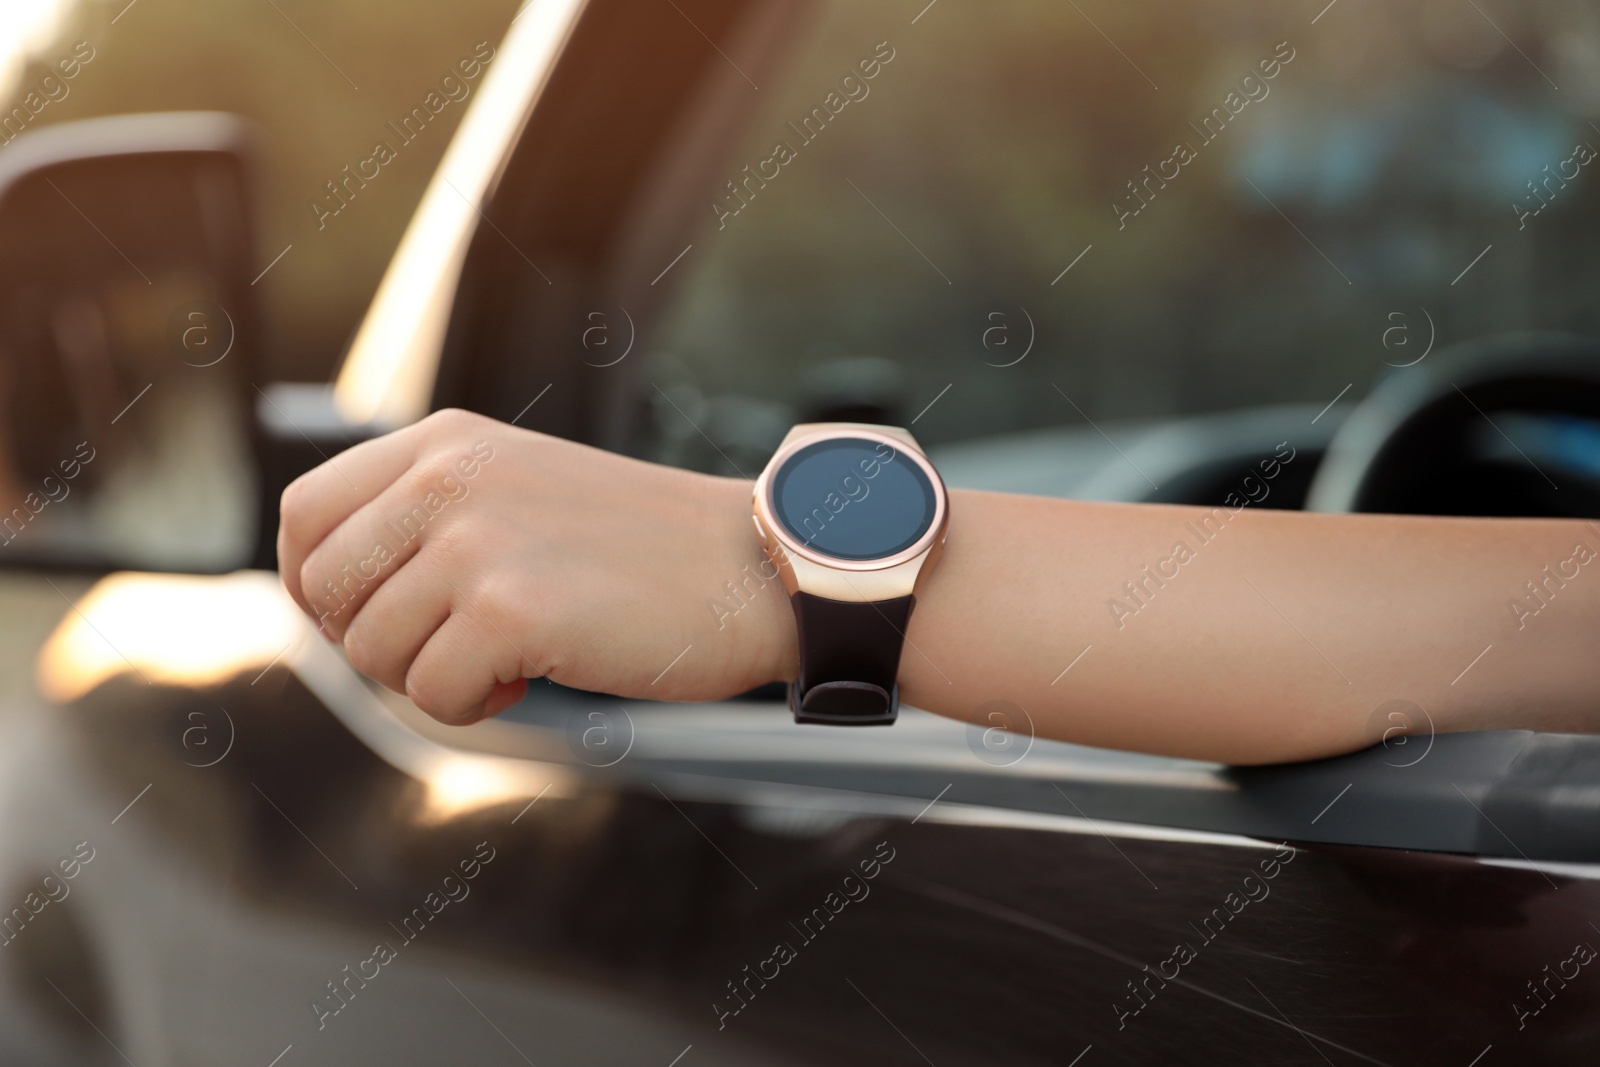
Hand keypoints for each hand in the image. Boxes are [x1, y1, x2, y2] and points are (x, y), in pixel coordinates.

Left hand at [277, 409, 794, 723]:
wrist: (749, 567)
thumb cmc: (644, 546)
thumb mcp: (519, 488)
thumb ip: (430, 514)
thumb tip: (334, 598)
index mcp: (445, 442)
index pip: (307, 512)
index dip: (315, 584)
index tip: (364, 619)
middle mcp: (447, 478)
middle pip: (326, 592)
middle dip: (375, 644)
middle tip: (450, 649)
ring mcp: (475, 541)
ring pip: (372, 653)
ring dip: (431, 678)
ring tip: (507, 658)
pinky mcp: (509, 610)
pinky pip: (432, 694)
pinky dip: (475, 706)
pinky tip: (530, 678)